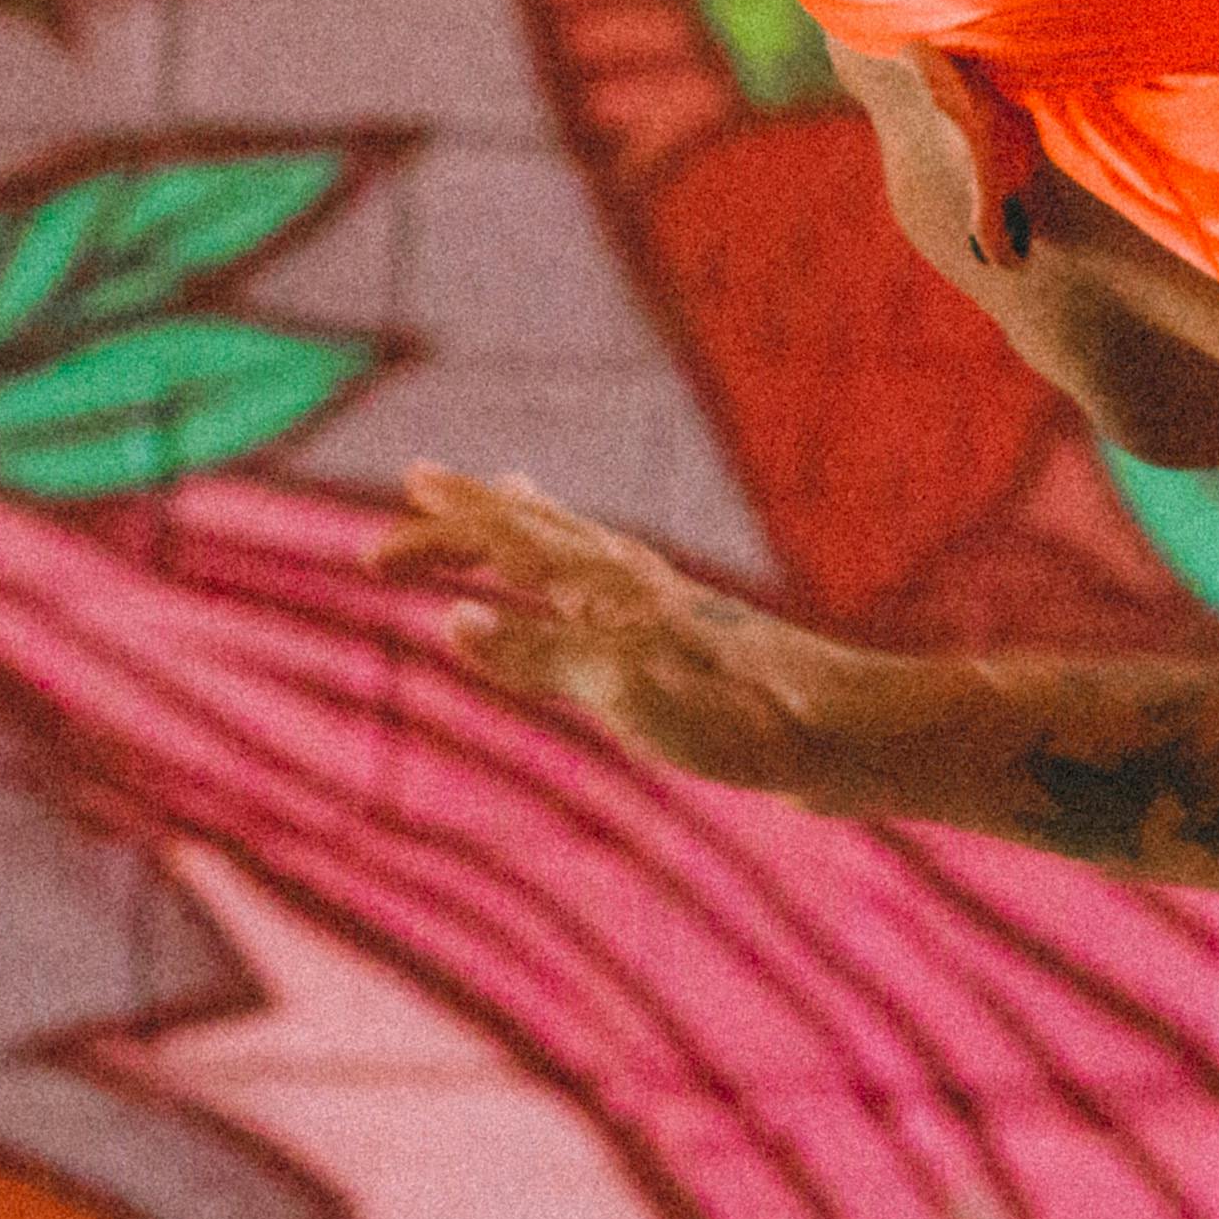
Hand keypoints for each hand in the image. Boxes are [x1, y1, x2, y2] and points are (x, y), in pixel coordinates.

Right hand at [380, 465, 891, 797]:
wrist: (844, 737)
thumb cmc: (739, 718)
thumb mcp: (623, 692)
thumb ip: (540, 656)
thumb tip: (452, 620)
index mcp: (609, 592)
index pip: (505, 546)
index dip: (441, 542)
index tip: (374, 554)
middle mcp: (637, 586)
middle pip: (543, 529)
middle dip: (476, 510)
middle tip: (419, 481)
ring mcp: (670, 610)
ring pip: (586, 547)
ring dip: (535, 523)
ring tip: (510, 496)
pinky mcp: (700, 643)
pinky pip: (622, 584)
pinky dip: (590, 569)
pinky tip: (602, 594)